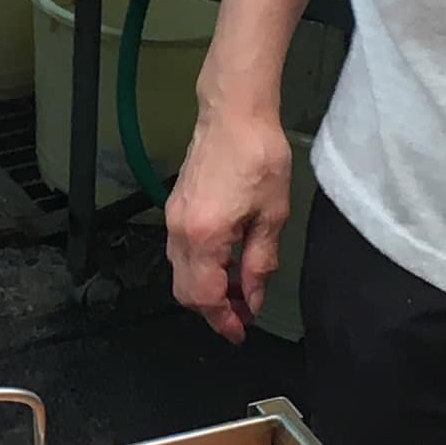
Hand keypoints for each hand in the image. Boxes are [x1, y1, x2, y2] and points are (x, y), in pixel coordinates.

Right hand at [164, 106, 292, 343]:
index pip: (206, 297)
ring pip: (180, 273)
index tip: (240, 331)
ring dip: (206, 289)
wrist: (233, 113)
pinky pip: (181, 251)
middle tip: (242, 314)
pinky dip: (200, 267)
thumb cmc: (256, 154)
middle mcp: (180, 231)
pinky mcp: (176, 207)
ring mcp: (174, 218)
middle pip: (186, 292)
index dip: (223, 321)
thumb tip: (253, 296)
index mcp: (205, 237)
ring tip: (240, 289)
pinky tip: (226, 262)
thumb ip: (260, 263)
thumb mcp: (271, 216)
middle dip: (213, 310)